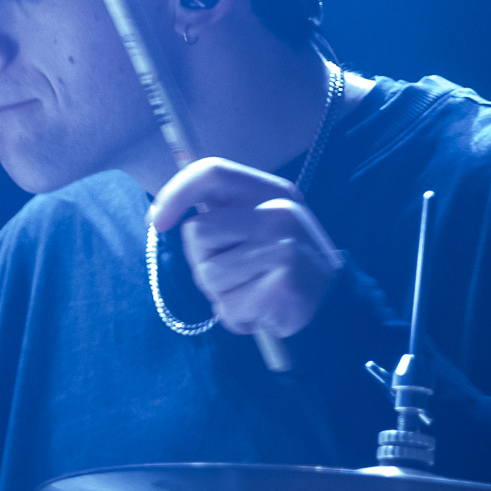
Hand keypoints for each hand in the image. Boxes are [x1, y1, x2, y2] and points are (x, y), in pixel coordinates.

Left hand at [148, 158, 342, 339]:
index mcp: (272, 192)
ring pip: (207, 274)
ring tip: (250, 293)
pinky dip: (236, 317)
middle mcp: (279, 214)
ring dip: (219, 294)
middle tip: (234, 274)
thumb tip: (163, 210)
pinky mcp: (284, 286)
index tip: (157, 222)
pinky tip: (260, 311)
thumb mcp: (259, 226)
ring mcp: (284, 248)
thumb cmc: (280, 268)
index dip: (175, 194)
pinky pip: (227, 306)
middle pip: (197, 233)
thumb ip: (221, 212)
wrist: (333, 306)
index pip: (212, 173)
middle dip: (202, 261)